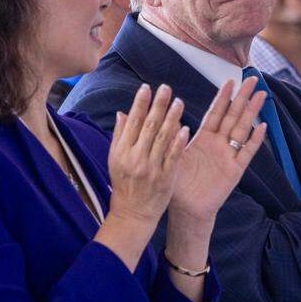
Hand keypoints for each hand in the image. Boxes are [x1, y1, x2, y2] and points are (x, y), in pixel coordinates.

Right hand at [96, 83, 188, 270]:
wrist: (133, 214)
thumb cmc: (124, 185)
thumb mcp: (115, 160)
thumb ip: (120, 136)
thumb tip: (123, 113)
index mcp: (122, 152)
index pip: (132, 122)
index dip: (140, 104)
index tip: (147, 88)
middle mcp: (135, 158)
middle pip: (148, 127)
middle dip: (158, 105)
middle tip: (167, 88)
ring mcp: (151, 168)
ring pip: (162, 139)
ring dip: (171, 118)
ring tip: (179, 102)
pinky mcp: (165, 178)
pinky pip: (173, 157)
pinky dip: (178, 142)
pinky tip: (185, 128)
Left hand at [170, 78, 267, 226]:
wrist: (186, 209)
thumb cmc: (177, 184)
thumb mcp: (171, 156)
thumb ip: (171, 137)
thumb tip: (163, 116)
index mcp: (203, 139)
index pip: (215, 112)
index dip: (223, 96)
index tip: (230, 80)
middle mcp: (218, 144)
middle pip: (233, 115)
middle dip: (242, 97)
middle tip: (253, 79)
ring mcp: (228, 156)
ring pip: (242, 129)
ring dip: (252, 112)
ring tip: (261, 95)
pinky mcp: (235, 170)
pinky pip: (247, 152)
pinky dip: (255, 140)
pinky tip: (263, 126)